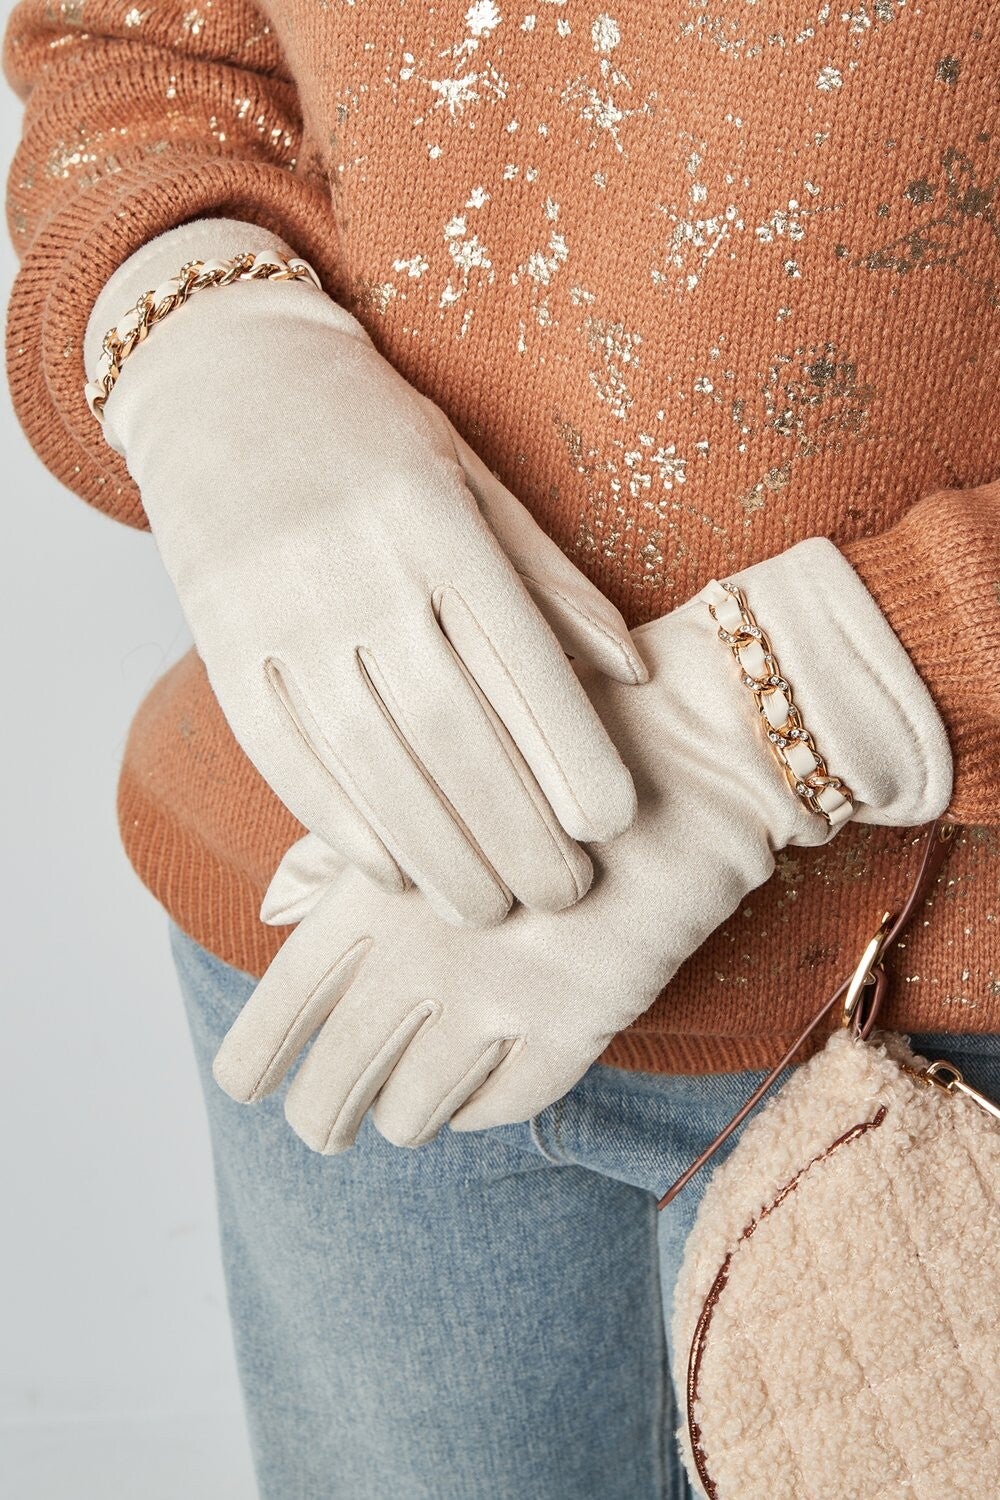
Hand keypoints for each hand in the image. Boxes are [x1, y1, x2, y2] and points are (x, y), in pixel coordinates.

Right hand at [86, 219, 646, 927]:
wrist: (222, 379)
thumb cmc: (374, 434)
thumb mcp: (473, 476)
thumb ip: (550, 578)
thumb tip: (635, 672)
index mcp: (432, 517)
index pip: (519, 655)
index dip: (570, 750)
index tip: (615, 824)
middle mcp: (354, 565)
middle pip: (450, 727)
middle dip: (515, 827)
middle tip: (565, 894)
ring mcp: (277, 609)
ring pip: (369, 757)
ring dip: (437, 848)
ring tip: (489, 908)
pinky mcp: (220, 644)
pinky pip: (282, 753)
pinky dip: (339, 824)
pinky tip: (391, 872)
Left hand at [213, 540, 951, 1150]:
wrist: (692, 751)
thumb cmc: (546, 749)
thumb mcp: (427, 785)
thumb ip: (347, 855)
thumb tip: (278, 909)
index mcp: (374, 890)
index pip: (282, 1012)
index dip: (252, 1062)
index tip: (247, 1083)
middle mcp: (425, 955)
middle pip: (334, 1089)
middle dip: (318, 1118)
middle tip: (323, 1124)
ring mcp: (503, 996)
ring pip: (412, 1115)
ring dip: (403, 1111)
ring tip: (410, 1092)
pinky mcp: (580, 1023)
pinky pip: (504, 1106)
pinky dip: (480, 1105)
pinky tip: (480, 1078)